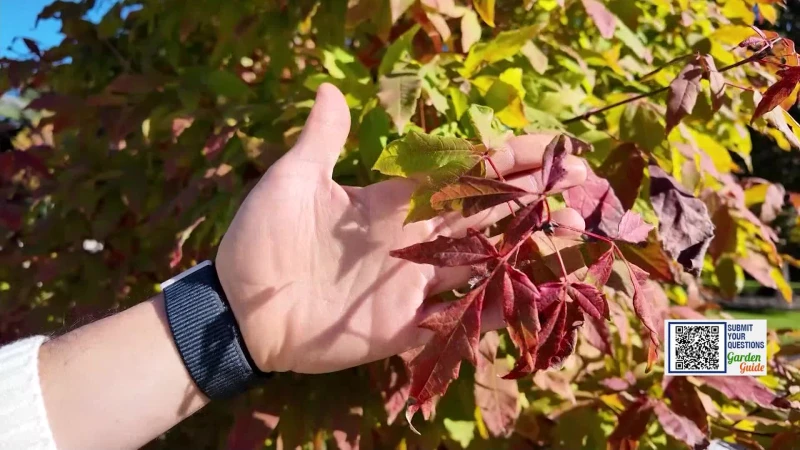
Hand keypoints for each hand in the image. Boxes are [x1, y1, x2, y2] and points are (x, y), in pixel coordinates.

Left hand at [216, 84, 587, 373]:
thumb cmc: (262, 240)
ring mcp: (412, 284)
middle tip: (581, 180)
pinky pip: (458, 317)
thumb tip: (334, 89)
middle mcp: (413, 240)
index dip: (503, 159)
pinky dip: (495, 310)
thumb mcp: (292, 182)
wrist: (242, 310)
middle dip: (532, 196)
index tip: (547, 145)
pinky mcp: (404, 325)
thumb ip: (321, 141)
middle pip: (484, 215)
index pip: (460, 175)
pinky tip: (533, 299)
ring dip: (526, 248)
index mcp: (393, 201)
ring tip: (573, 233)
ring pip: (481, 263)